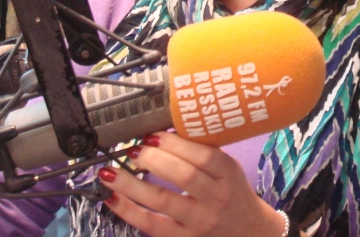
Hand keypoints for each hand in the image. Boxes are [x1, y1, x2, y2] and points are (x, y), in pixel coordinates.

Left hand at [100, 132, 288, 236]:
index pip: (203, 155)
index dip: (175, 144)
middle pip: (183, 176)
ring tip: (111, 172)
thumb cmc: (233, 193)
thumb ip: (204, 151)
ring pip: (162, 201)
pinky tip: (113, 198)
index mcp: (228, 175)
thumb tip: (166, 131)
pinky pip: (151, 225)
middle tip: (133, 149)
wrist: (248, 231)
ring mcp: (199, 221)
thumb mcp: (229, 169)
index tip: (153, 135)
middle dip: (153, 160)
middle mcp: (215, 199)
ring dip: (132, 185)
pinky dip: (129, 211)